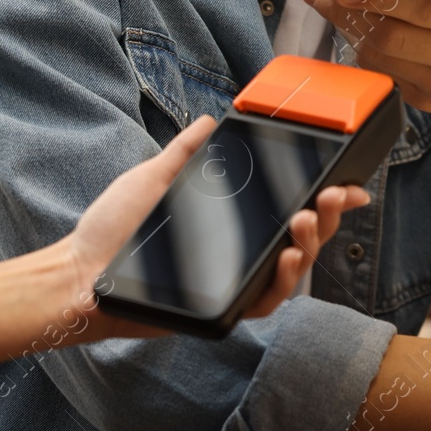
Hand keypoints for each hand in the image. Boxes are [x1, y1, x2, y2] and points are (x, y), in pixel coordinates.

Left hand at [62, 115, 371, 337]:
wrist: (79, 272)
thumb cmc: (112, 229)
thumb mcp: (153, 179)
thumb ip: (185, 153)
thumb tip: (210, 122)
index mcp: (233, 221)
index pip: (288, 207)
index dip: (326, 198)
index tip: (351, 181)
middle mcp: (240, 252)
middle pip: (303, 236)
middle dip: (328, 214)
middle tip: (332, 194)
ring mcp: (234, 280)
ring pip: (291, 269)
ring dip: (310, 245)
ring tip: (307, 220)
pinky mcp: (222, 307)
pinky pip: (265, 301)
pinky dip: (282, 282)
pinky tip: (287, 259)